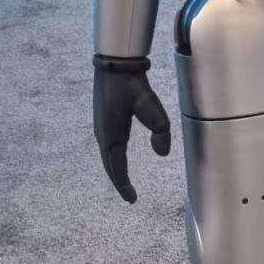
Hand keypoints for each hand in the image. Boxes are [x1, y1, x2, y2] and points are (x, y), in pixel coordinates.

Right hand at [92, 55, 170, 202]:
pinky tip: (120, 158)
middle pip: (109, 166)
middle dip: (119, 182)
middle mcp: (102, 135)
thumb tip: (162, 154)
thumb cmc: (133, 85)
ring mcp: (101, 128)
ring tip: (125, 182)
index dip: (124, 185)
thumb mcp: (152, 106)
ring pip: (107, 156)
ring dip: (115, 170)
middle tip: (130, 196)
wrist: (116, 64)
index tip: (132, 199)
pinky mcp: (103, 121)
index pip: (117, 168)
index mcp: (111, 136)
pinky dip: (113, 158)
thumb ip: (160, 131)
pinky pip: (108, 147)